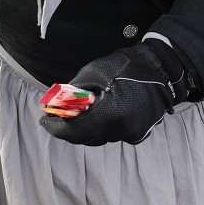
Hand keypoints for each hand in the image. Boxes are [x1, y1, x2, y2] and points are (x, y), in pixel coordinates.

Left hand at [39, 42, 182, 145]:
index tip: (44, 121)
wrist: (159, 68)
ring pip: (97, 137)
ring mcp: (131, 134)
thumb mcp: (91, 74)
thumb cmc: (123, 66)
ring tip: (76, 112)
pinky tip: (97, 113)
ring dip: (84, 127)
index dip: (55, 128)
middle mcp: (120, 130)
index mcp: (108, 115)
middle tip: (55, 115)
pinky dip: (100, 127)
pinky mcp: (138, 134)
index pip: (73, 132)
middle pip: (83, 138)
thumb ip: (71, 95)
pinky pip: (111, 135)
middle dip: (68, 127)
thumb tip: (54, 107)